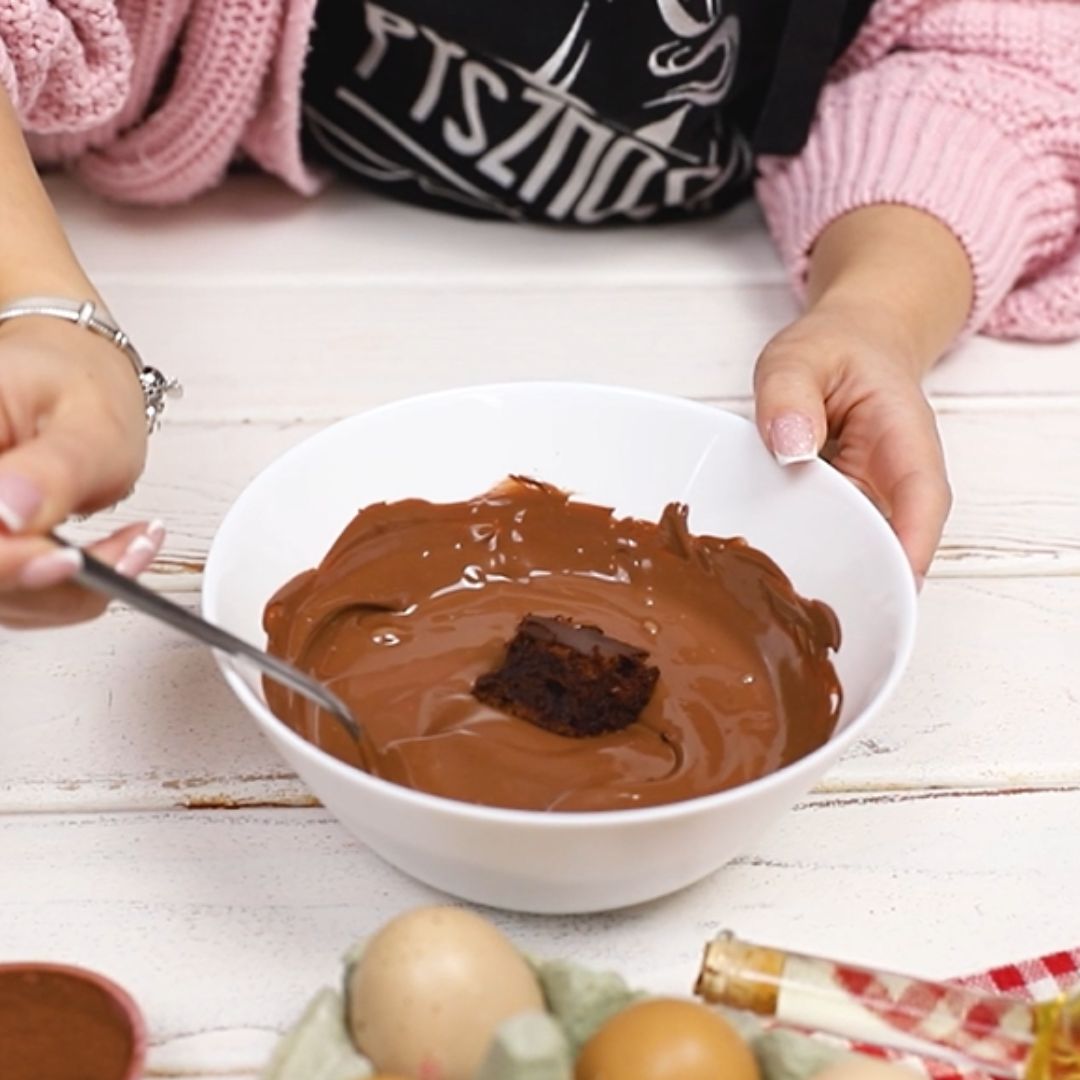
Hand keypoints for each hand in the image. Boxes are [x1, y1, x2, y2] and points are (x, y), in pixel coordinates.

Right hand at [0, 316, 161, 627]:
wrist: (76, 379)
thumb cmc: (78, 386)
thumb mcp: (88, 422)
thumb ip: (52, 470)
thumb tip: (10, 511)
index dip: (7, 560)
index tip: (68, 559)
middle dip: (52, 579)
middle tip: (126, 553)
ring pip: (4, 594)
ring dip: (71, 589)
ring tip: (133, 546)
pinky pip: (19, 594)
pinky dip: (71, 589)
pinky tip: (115, 557)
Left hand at [753, 301, 950, 584]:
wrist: (852, 344)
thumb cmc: (834, 349)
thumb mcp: (799, 355)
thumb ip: (788, 394)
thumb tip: (790, 444)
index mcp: (902, 437)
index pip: (921, 498)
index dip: (911, 546)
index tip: (895, 585)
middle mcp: (894, 477)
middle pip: (890, 541)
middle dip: (862, 580)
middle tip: (814, 613)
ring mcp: (870, 498)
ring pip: (860, 548)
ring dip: (831, 575)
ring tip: (788, 607)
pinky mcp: (843, 509)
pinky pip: (832, 539)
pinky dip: (807, 558)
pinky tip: (773, 581)